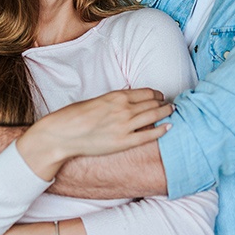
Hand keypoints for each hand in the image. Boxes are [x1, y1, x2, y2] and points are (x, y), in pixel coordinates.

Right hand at [18, 88, 172, 180]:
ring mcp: (126, 126)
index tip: (159, 96)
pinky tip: (169, 127)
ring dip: (166, 112)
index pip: (146, 92)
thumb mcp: (95, 101)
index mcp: (116, 96)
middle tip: (169, 104)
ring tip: (171, 112)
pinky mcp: (124, 142)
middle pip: (153, 103)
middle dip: (163, 103)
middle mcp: (124, 109)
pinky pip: (150, 135)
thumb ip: (112, 102)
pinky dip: (162, 130)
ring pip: (154, 116)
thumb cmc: (74, 116)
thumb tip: (125, 104)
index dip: (156, 94)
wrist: (63, 134)